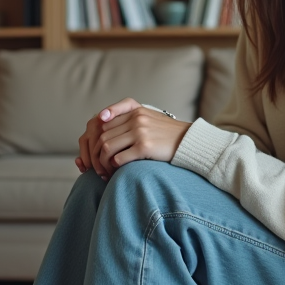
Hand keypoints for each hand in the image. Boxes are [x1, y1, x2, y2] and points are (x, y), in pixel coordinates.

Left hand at [75, 98, 189, 179]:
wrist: (188, 141)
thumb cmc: (167, 133)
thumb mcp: (149, 117)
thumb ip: (130, 117)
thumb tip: (103, 123)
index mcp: (135, 110)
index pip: (103, 123)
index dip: (96, 139)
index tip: (95, 151)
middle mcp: (136, 119)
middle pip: (102, 136)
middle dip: (96, 153)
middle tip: (98, 167)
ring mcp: (140, 132)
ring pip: (107, 147)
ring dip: (103, 162)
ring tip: (105, 172)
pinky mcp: (145, 147)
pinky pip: (119, 158)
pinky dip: (113, 168)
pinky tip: (116, 174)